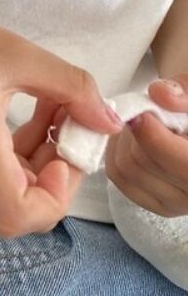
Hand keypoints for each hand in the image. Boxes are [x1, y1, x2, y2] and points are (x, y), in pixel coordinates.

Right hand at [0, 0, 124, 238]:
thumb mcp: (13, 52)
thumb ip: (69, 87)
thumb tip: (107, 121)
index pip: (16, 215)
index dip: (55, 198)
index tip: (64, 153)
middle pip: (16, 203)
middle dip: (55, 169)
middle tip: (68, 119)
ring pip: (2, 188)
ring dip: (35, 157)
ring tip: (45, 105)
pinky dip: (9, 153)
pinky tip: (13, 112)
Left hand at [104, 75, 187, 216]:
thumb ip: (184, 91)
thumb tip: (160, 94)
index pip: (181, 165)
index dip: (153, 137)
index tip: (142, 113)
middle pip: (140, 164)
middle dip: (134, 133)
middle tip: (142, 114)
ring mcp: (177, 204)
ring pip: (123, 171)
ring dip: (121, 141)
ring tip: (140, 123)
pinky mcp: (157, 204)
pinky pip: (118, 176)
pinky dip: (115, 151)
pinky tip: (131, 138)